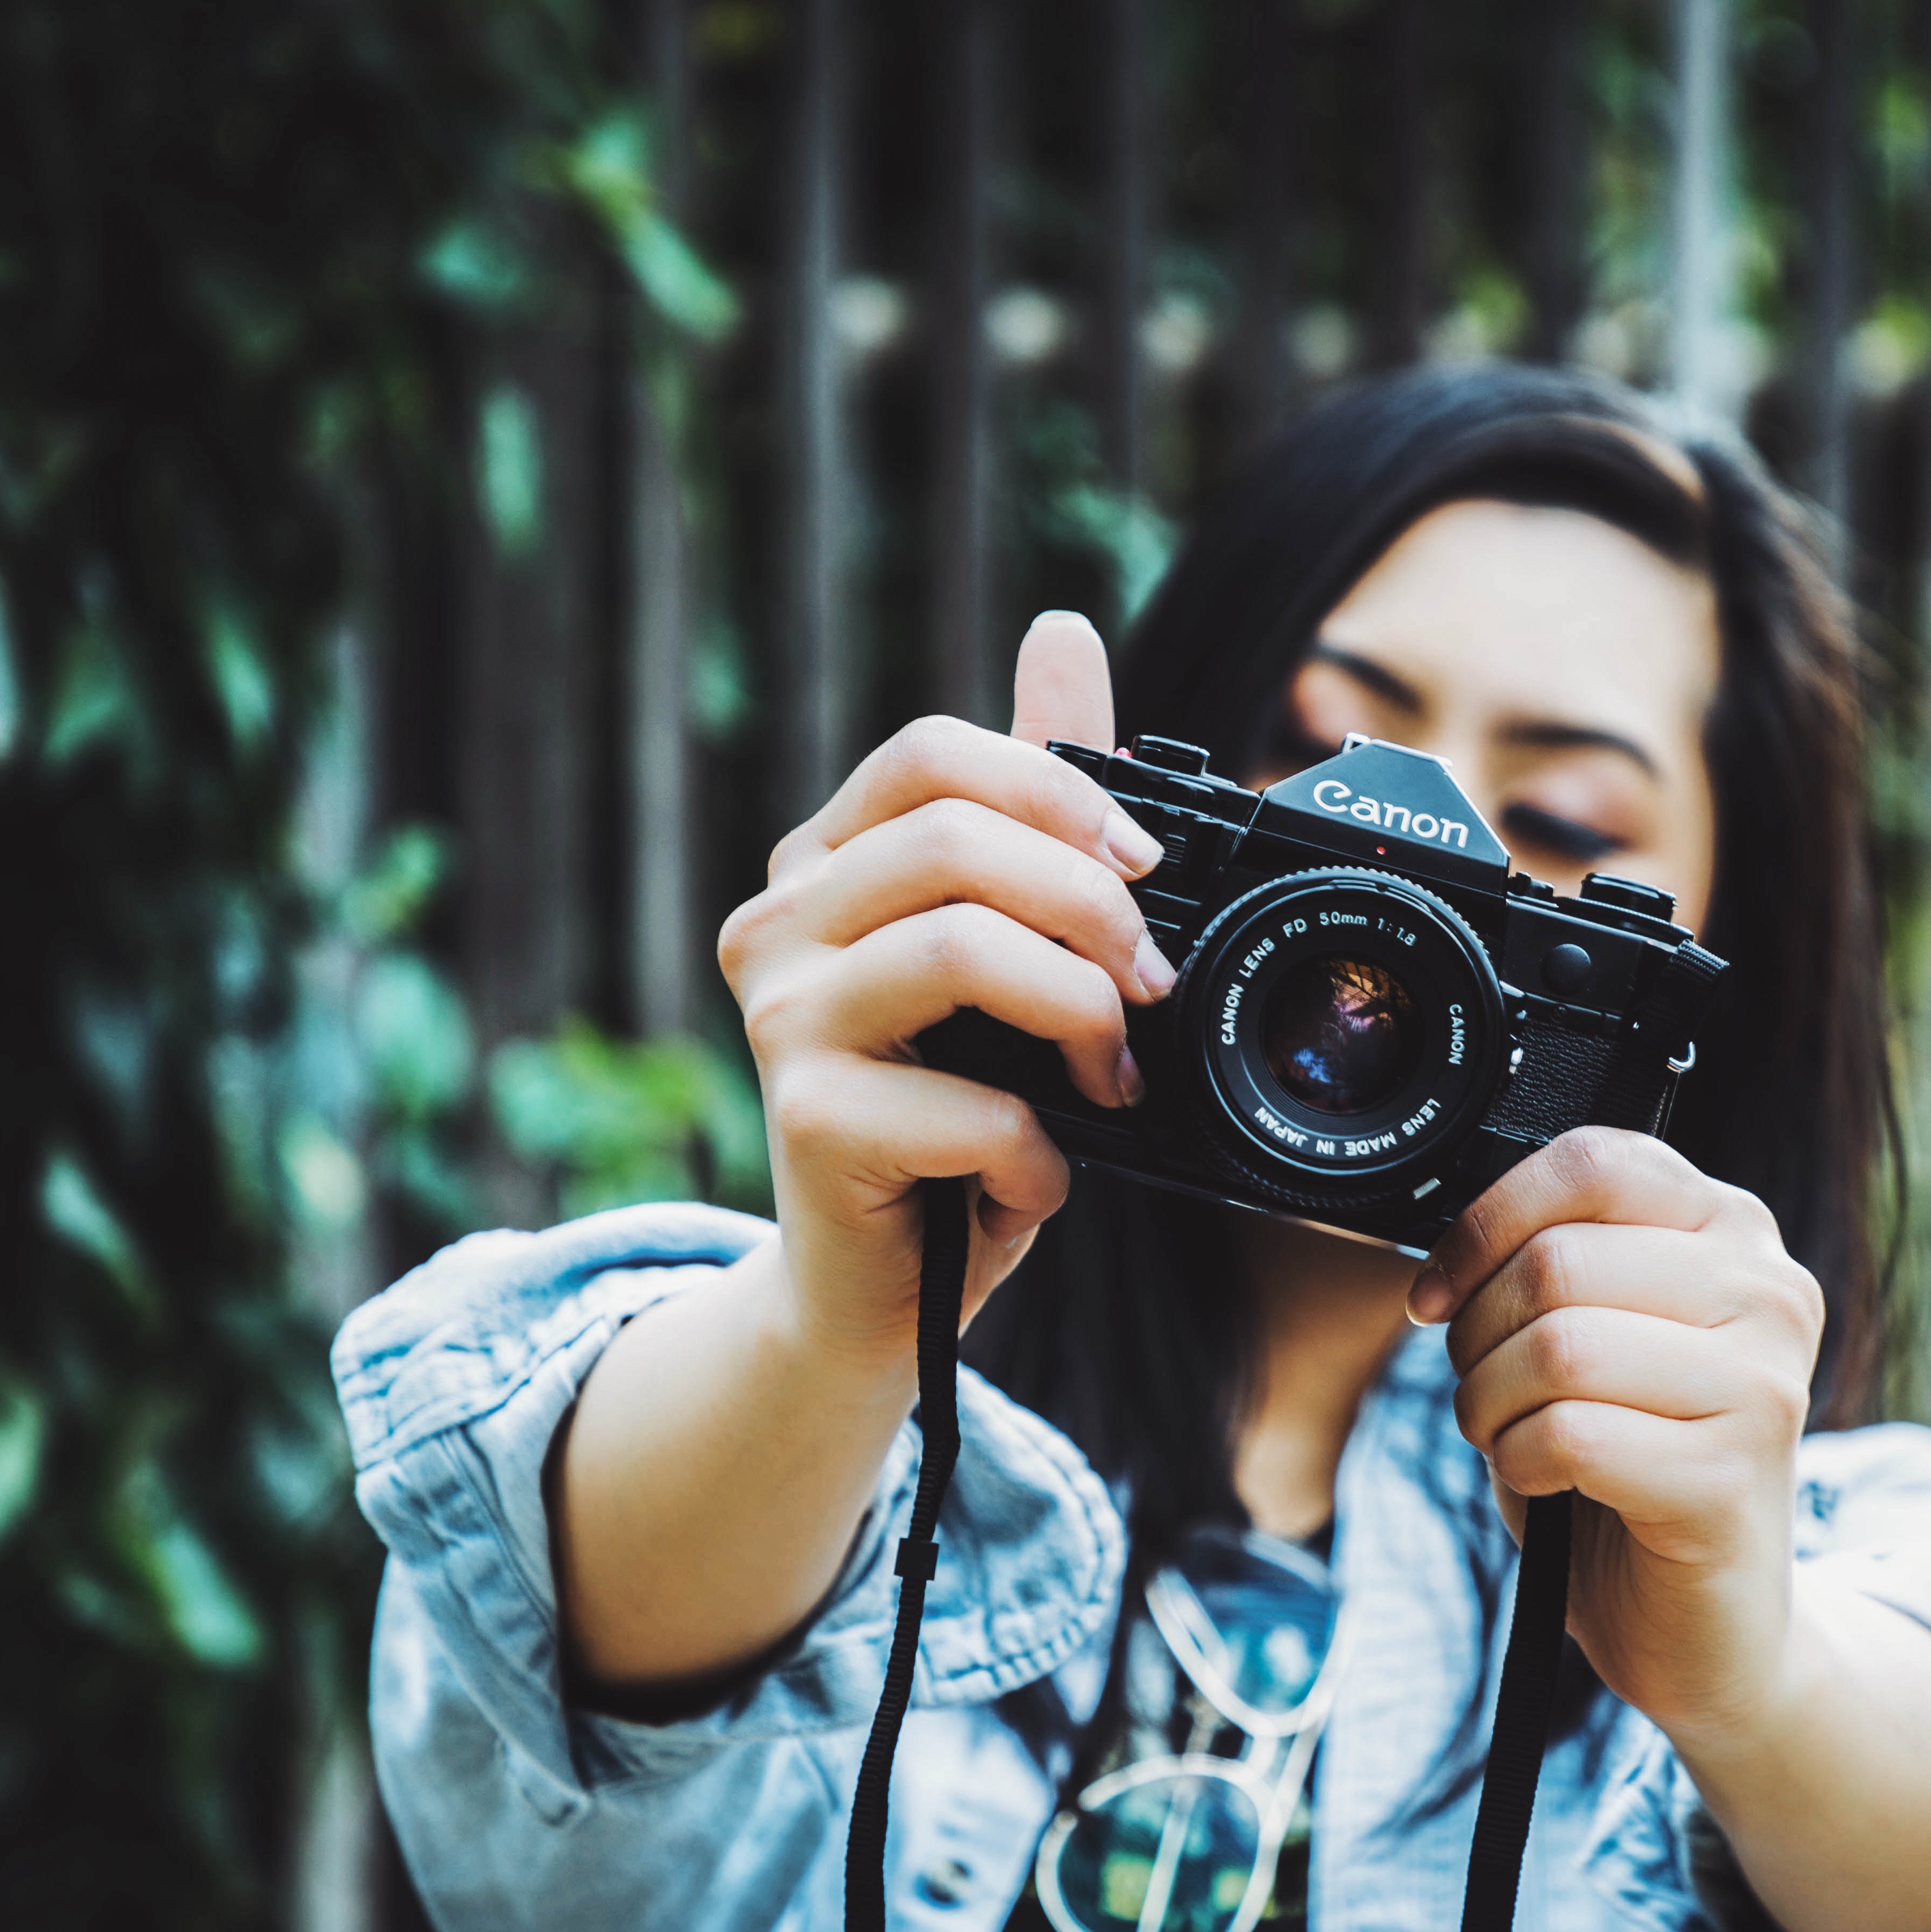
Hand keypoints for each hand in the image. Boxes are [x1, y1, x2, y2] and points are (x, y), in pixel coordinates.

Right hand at [717, 613, 1175, 1360]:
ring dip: (1079, 1016)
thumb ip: (1029, 807)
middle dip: (1092, 907)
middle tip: (1153, 985)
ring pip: (962, 950)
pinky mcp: (806, 1122)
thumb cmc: (950, 1119)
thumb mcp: (1006, 957)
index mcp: (823, 870)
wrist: (876, 1294)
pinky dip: (1038, 1147)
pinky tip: (1033, 1176)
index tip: (1143, 868)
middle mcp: (777, 928)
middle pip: (954, 840)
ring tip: (1112, 1077)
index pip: (930, 757)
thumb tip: (1062, 637)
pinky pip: (971, 1100)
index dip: (1055, 791)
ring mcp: (778, 1021)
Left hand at [1419, 1127, 1825, 1742]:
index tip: (1438, 1289)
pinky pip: (1572, 1435)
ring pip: (1559, 1346)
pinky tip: (1545, 1482)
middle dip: (1476, 1334)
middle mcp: (1767, 1292)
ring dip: (1490, 1403)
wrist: (1707, 1626)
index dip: (1488, 1220)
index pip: (1594, 1161)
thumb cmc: (1630, 1466)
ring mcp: (1763, 1385)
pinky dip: (1522, 1462)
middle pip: (1558, 1260)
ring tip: (1507, 1435)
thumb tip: (1452, 1241)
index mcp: (1733, 1231)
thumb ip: (1557, 1263)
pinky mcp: (1733, 1477)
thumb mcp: (1598, 1334)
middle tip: (1480, 1387)